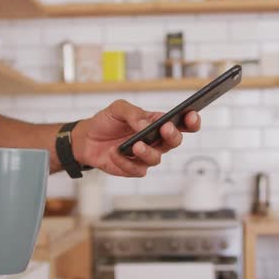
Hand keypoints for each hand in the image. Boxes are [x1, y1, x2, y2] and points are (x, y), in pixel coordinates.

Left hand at [71, 99, 200, 176]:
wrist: (86, 139)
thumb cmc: (107, 121)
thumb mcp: (118, 108)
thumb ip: (133, 113)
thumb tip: (145, 125)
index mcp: (157, 123)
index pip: (181, 123)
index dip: (191, 121)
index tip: (192, 115)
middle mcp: (156, 141)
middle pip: (174, 141)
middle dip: (173, 136)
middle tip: (165, 128)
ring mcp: (145, 156)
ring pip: (156, 159)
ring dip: (147, 152)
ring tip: (135, 145)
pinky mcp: (133, 169)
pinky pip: (136, 169)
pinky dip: (124, 161)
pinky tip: (114, 152)